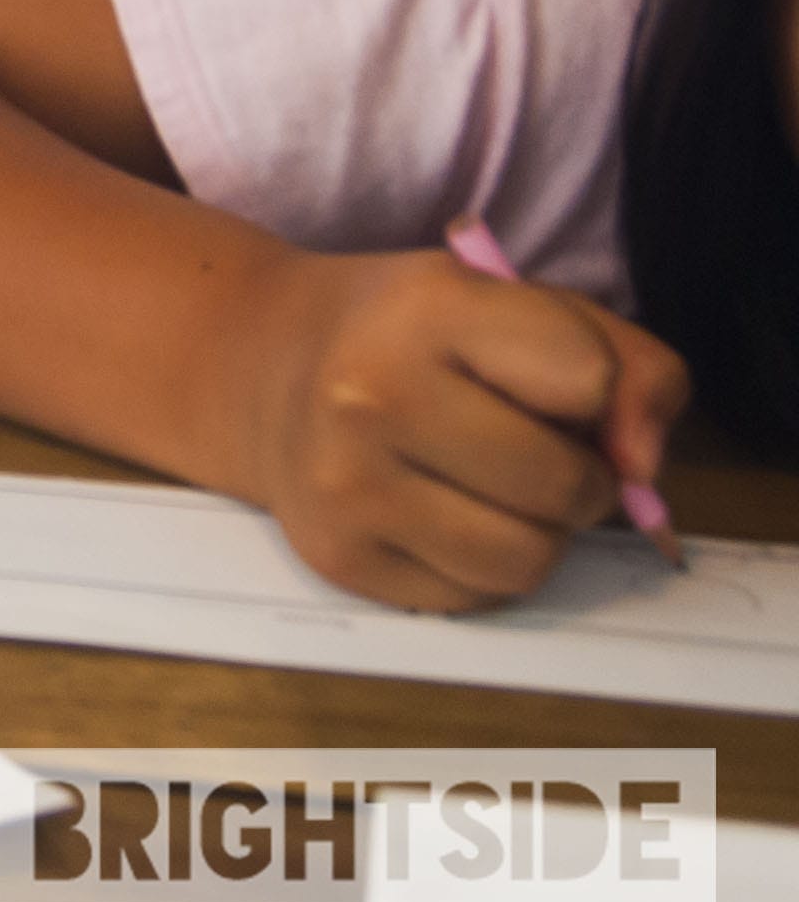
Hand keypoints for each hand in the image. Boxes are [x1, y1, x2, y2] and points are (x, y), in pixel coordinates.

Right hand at [236, 249, 689, 612]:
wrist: (256, 365)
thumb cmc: (412, 332)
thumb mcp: (517, 304)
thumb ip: (628, 366)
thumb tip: (645, 475)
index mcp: (428, 308)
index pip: (591, 381)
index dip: (595, 390)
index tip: (547, 381)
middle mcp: (372, 395)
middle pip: (566, 485)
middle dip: (576, 478)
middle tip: (528, 449)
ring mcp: (347, 484)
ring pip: (527, 560)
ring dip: (535, 533)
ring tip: (491, 491)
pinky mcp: (337, 556)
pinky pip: (475, 598)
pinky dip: (480, 568)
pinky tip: (440, 517)